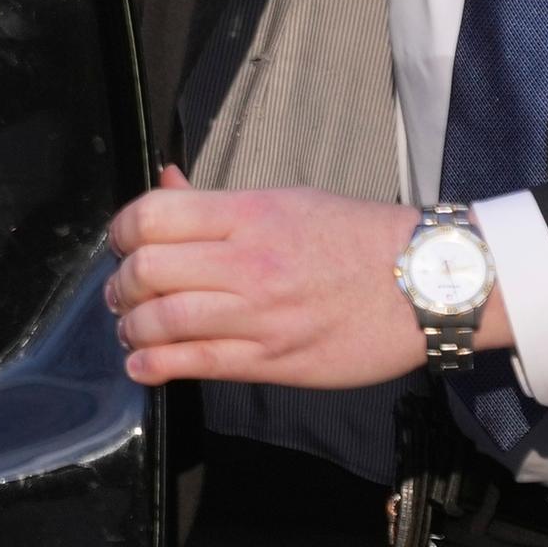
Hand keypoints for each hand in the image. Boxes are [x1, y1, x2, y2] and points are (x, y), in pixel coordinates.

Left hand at [103, 172, 513, 389]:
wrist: (426, 284)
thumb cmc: (359, 237)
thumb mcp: (288, 200)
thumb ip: (219, 202)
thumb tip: (164, 182)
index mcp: (250, 214)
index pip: (154, 216)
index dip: (121, 230)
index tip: (120, 241)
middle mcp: (248, 263)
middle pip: (148, 269)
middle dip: (121, 283)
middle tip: (121, 290)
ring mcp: (260, 316)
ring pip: (163, 320)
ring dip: (131, 326)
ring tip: (130, 327)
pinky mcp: (273, 362)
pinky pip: (197, 363)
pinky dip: (155, 366)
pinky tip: (142, 365)